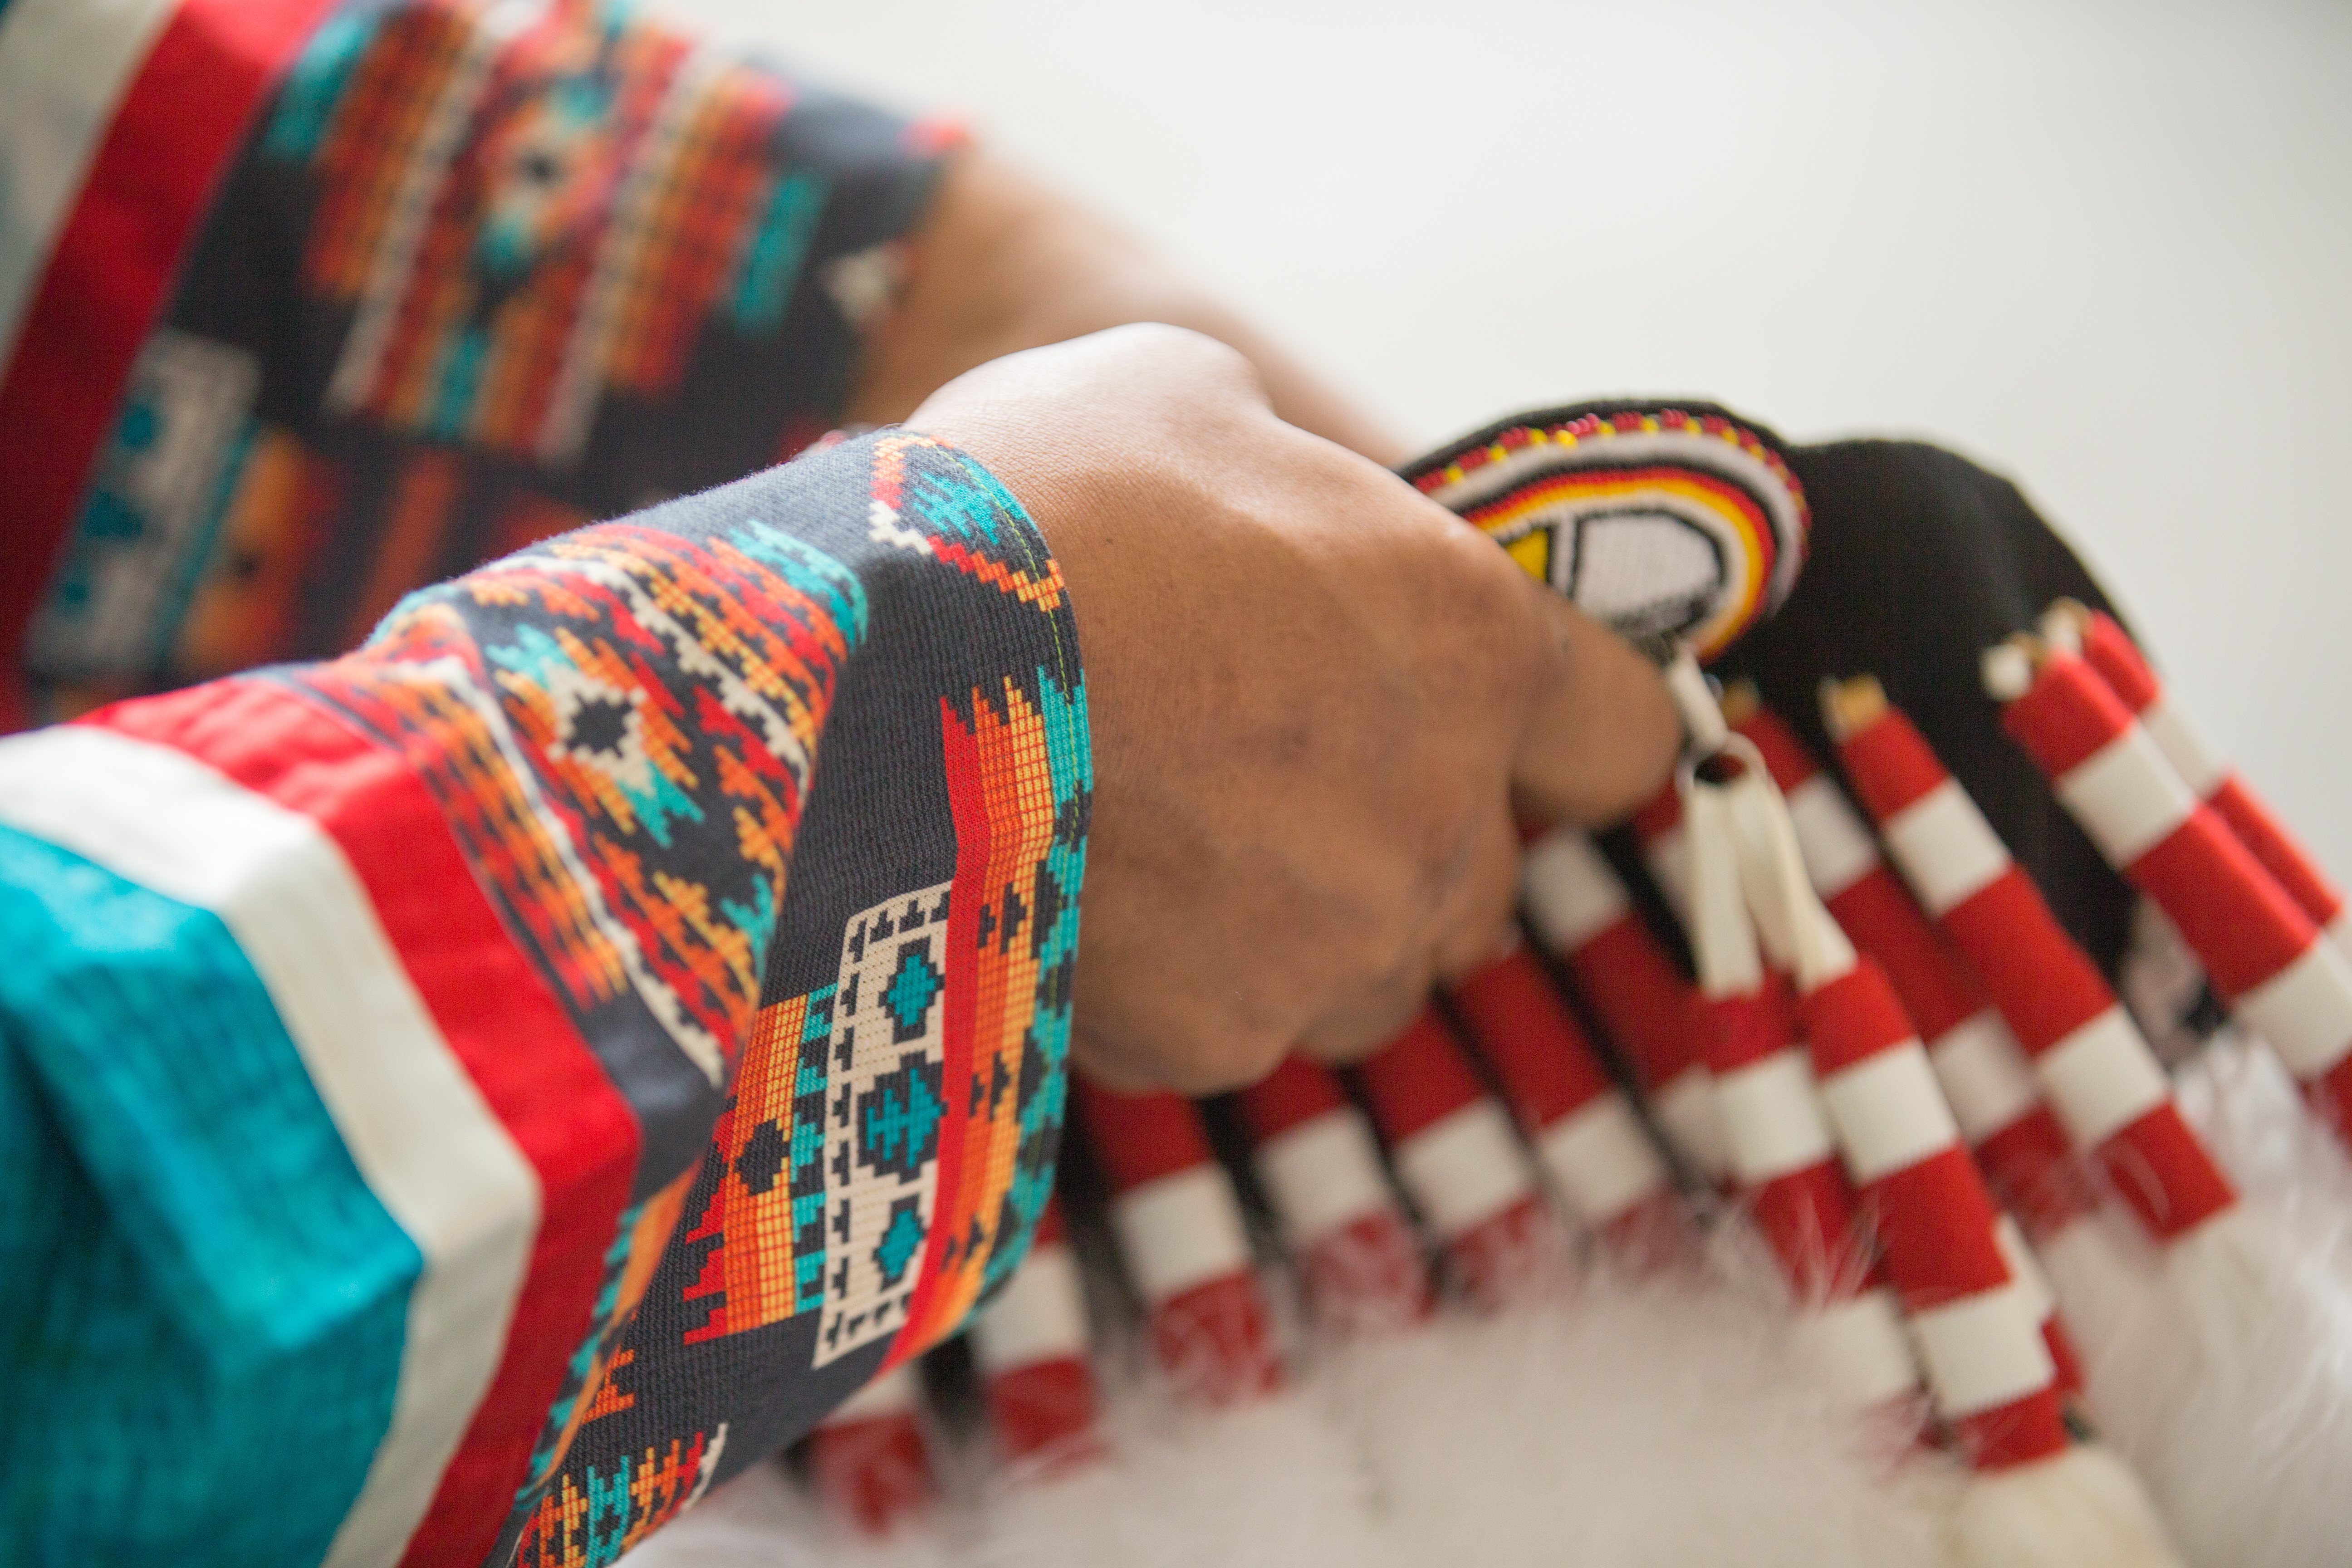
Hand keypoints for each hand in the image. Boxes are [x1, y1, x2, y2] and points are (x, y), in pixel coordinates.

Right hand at [910, 326, 1676, 1091]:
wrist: (870, 657)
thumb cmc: (1043, 494)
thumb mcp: (1193, 397)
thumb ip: (1301, 481)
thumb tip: (1292, 522)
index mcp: (1474, 639)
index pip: (1624, 738)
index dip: (1566, 732)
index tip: (1502, 725)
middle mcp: (1438, 816)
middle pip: (1489, 879)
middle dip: (1412, 839)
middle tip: (1280, 780)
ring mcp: (1331, 944)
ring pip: (1371, 977)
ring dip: (1311, 930)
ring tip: (1178, 854)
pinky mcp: (1215, 1037)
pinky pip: (1238, 1029)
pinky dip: (1187, 985)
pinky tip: (1090, 897)